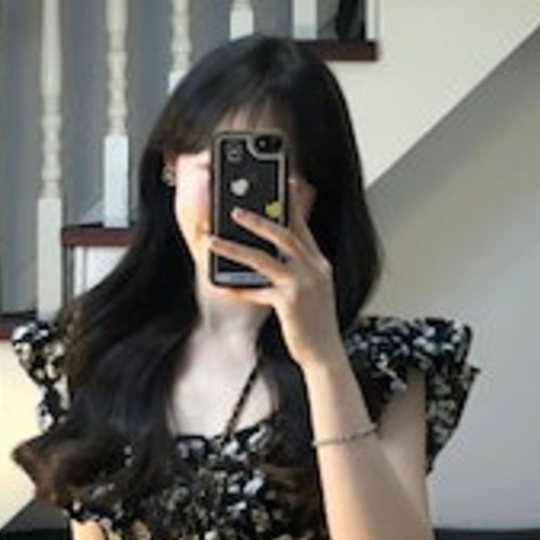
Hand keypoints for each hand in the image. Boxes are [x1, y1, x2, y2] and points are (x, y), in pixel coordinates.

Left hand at [207, 178, 344, 371]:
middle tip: (234, 210)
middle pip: (284, 234)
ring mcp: (302, 284)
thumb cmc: (314, 325)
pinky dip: (239, 289)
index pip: (302, 228)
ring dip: (235, 247)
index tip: (282, 184)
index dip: (291, 204)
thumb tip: (267, 257)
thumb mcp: (311, 292)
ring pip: (263, 258)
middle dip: (257, 219)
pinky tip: (224, 287)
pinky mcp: (289, 302)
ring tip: (214, 241)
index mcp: (319, 264)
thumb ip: (294, 272)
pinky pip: (257, 290)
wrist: (325, 354)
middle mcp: (313, 269)